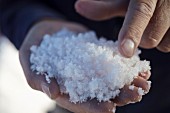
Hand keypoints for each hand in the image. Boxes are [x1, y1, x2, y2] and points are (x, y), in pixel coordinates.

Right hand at [19, 20, 150, 112]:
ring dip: (127, 81)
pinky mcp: (97, 55)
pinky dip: (125, 63)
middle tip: (135, 95)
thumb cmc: (34, 51)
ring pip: (111, 78)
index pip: (81, 103)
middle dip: (119, 95)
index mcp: (67, 90)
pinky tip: (138, 65)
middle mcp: (82, 82)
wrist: (45, 32)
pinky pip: (113, 60)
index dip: (95, 107)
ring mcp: (91, 68)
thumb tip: (52, 93)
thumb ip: (39, 80)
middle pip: (101, 93)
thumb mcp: (31, 66)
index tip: (110, 109)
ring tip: (143, 81)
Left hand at [75, 0, 169, 56]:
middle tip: (141, 25)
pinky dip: (166, 40)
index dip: (132, 32)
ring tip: (154, 24)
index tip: (125, 51)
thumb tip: (78, 6)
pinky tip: (163, 28)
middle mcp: (168, 2)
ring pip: (164, 44)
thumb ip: (105, 7)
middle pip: (150, 38)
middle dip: (141, 38)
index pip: (141, 12)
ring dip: (155, 40)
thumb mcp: (125, 0)